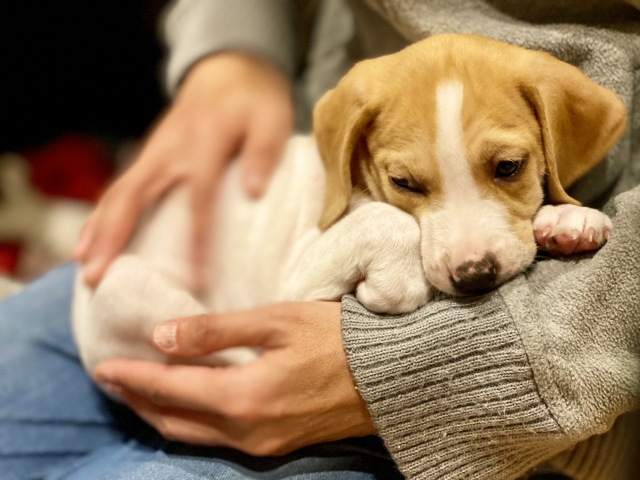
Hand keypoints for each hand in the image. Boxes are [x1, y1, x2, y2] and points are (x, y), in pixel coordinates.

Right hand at [73, 53, 293, 287]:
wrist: (228, 69)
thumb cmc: (254, 99)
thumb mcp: (272, 118)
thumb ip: (264, 152)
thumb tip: (255, 192)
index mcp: (203, 140)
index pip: (197, 197)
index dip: (197, 240)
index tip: (196, 280)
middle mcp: (168, 148)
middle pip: (132, 195)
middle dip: (112, 237)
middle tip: (95, 276)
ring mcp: (153, 152)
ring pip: (117, 192)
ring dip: (97, 230)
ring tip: (83, 268)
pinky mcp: (149, 157)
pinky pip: (120, 188)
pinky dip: (101, 216)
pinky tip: (89, 242)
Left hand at [93, 302, 375, 455]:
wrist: (392, 377)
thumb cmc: (338, 339)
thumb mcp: (277, 321)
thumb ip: (216, 330)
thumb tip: (161, 336)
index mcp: (245, 397)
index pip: (171, 388)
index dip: (133, 377)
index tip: (103, 366)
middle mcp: (248, 431)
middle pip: (174, 422)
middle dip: (138, 402)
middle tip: (112, 381)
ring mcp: (264, 445)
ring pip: (194, 437)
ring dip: (161, 415)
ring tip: (139, 395)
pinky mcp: (278, 446)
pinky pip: (219, 441)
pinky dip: (191, 424)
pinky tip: (187, 408)